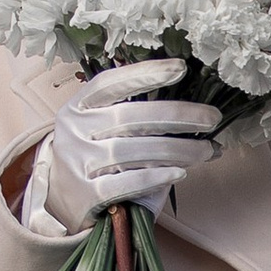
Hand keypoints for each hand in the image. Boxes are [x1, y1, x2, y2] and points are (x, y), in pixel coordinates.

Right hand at [28, 59, 222, 235]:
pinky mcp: (86, 195)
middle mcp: (74, 131)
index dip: (145, 74)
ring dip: (177, 150)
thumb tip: (189, 109)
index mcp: (78, 107)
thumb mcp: (97, 126)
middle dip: (177, 115)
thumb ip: (130, 114)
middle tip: (212, 118)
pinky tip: (179, 173)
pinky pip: (126, 183)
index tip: (181, 68)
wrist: (58, 202)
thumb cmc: (93, 156)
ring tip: (206, 150)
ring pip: (132, 151)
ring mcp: (78, 163)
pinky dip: (155, 177)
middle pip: (130, 117)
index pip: (111, 83)